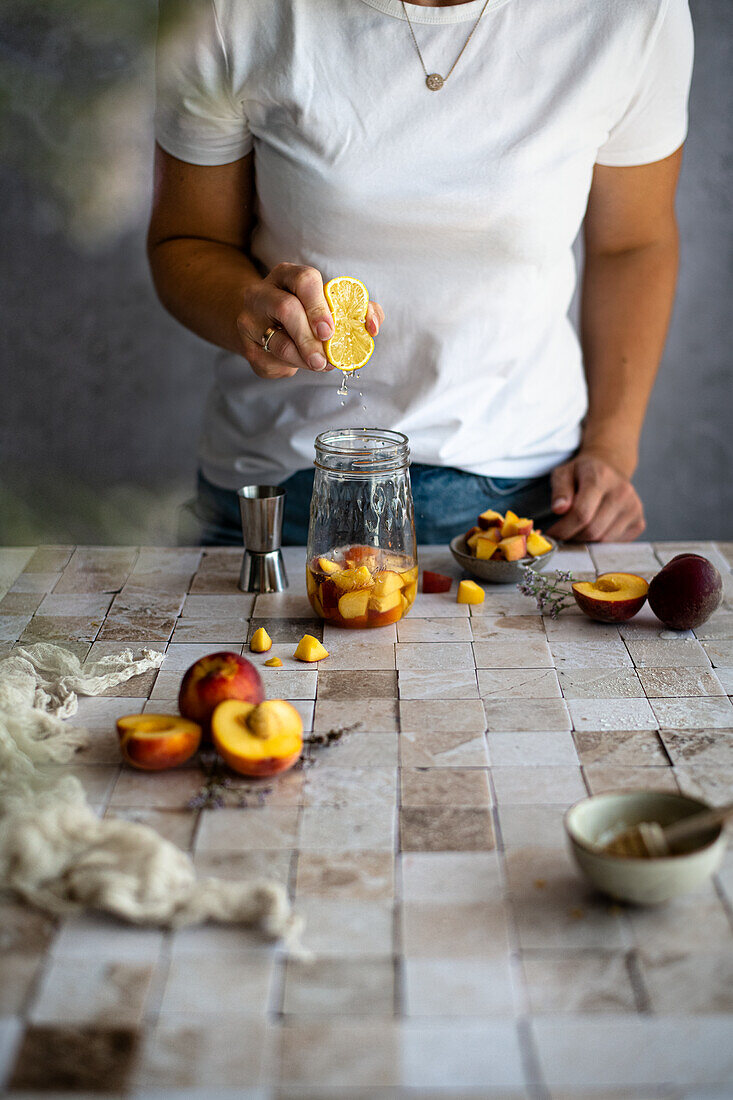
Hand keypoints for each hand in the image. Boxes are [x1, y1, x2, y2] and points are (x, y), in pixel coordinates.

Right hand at [236, 262, 383, 379]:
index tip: (330, 330)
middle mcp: (263, 292)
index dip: (319, 305)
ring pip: (279, 343)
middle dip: (310, 338)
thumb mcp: (327, 302)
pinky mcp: (246, 346)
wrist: (262, 322)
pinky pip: (271, 362)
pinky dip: (290, 368)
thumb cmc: (304, 311)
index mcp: (287, 275)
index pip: (303, 280)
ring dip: (304, 358)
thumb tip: (372, 325)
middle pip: (286, 309)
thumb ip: (357, 309)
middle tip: (325, 359)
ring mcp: (250, 319)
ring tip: (319, 365)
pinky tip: (297, 364)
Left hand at [545, 452, 644, 542]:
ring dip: (585, 542)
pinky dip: (600, 543)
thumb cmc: (582, 474)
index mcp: (601, 477)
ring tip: (576, 531)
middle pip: (592, 530)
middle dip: (572, 537)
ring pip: (604, 540)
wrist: (610, 469)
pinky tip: (593, 530)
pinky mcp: (639, 522)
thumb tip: (559, 509)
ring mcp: (634, 508)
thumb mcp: (563, 473)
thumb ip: (559, 490)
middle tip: (561, 535)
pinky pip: (615, 544)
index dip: (563, 529)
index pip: (581, 513)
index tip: (552, 534)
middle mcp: (622, 492)